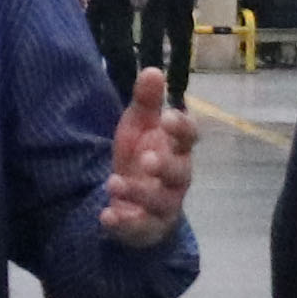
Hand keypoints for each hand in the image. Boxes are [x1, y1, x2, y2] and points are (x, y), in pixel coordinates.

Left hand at [100, 67, 194, 247]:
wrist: (134, 201)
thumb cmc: (142, 156)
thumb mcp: (139, 126)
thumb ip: (146, 102)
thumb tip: (152, 68)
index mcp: (177, 149)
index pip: (190, 138)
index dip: (183, 129)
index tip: (169, 116)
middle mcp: (176, 179)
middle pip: (181, 174)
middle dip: (165, 166)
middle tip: (147, 158)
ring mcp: (164, 206)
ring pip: (160, 203)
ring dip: (138, 193)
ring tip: (113, 182)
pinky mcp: (147, 228)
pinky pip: (139, 228)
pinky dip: (123, 224)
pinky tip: (106, 216)